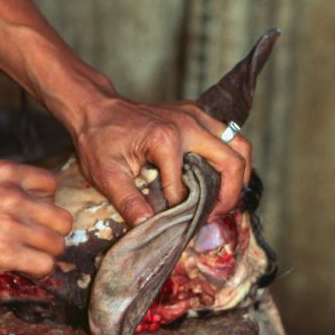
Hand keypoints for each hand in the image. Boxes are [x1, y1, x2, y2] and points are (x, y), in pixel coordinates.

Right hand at [0, 159, 71, 279]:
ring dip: (44, 255)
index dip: (46, 205)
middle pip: (62, 219)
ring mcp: (12, 223)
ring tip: (27, 259)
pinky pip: (44, 265)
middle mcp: (14, 195)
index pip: (51, 185)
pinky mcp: (6, 252)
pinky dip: (37, 271)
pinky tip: (22, 270)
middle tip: (34, 243)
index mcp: (5, 173)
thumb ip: (0, 190)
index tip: (33, 217)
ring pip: (57, 244)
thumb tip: (20, 207)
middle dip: (50, 234)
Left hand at [70, 94, 251, 226]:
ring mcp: (196, 115)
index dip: (184, 209)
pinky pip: (228, 135)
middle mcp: (189, 124)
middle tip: (216, 215)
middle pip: (233, 160)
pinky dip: (230, 159)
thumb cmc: (98, 139)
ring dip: (239, 174)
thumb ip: (128, 202)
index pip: (188, 187)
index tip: (177, 223)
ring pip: (238, 144)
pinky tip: (217, 179)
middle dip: (231, 194)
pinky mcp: (197, 114)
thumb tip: (147, 227)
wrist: (95, 108)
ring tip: (226, 199)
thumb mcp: (106, 175)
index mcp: (166, 139)